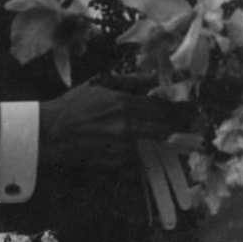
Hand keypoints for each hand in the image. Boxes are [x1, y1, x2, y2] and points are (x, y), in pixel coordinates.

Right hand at [38, 83, 179, 169]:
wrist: (49, 133)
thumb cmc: (73, 105)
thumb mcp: (100, 83)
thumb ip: (130, 80)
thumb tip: (154, 77)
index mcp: (123, 104)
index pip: (162, 108)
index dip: (181, 109)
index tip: (193, 108)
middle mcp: (125, 127)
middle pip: (164, 129)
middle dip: (177, 127)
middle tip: (189, 125)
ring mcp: (120, 148)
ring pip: (149, 144)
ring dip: (152, 139)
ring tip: (157, 135)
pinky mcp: (113, 164)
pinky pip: (133, 158)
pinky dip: (134, 151)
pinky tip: (126, 144)